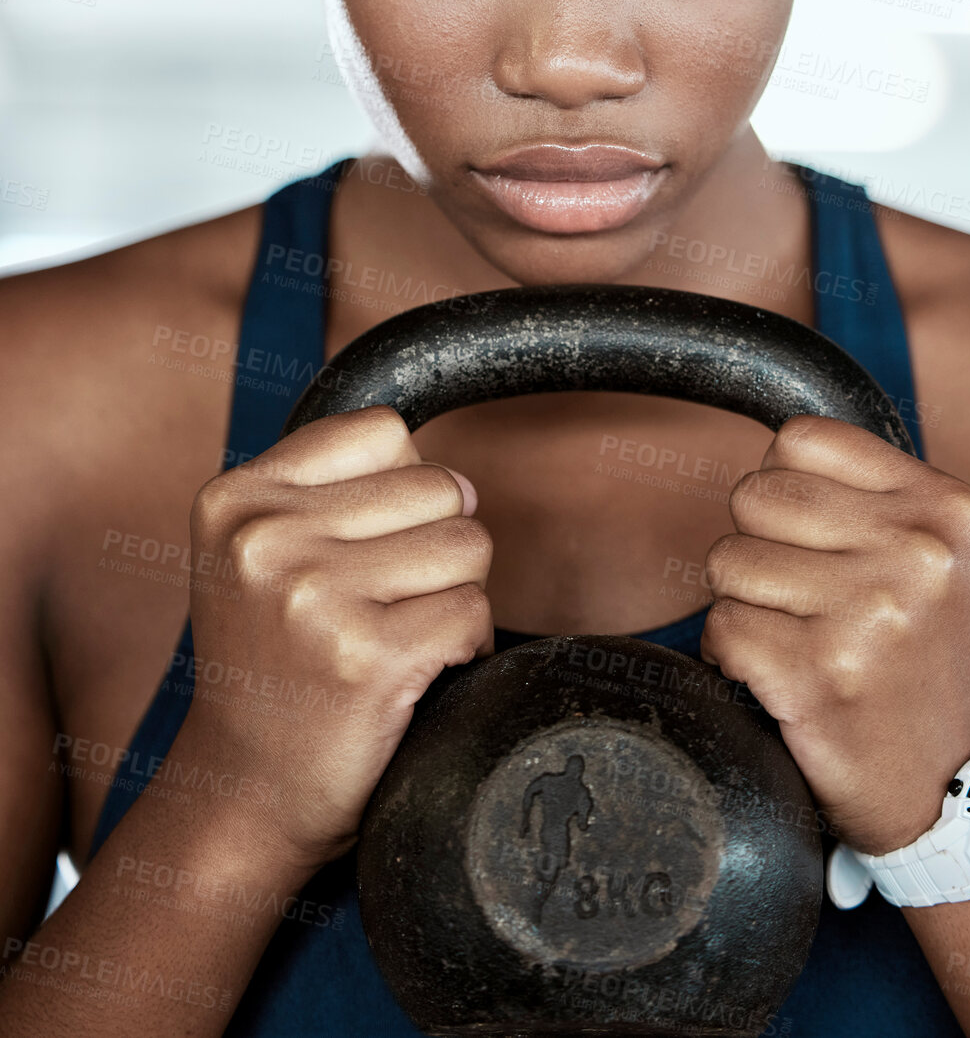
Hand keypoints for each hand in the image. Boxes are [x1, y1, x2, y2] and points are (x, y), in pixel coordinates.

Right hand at [179, 406, 492, 874]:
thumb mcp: (257, 552)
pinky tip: (414, 674)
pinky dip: (466, 646)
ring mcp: (313, 598)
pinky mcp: (367, 658)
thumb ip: (331, 487)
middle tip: (385, 604)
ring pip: (468, 545)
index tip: (366, 547)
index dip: (400, 490)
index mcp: (235, 499)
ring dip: (454, 595)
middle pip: (438, 487)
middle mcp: (265, 539)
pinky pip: (475, 612)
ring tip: (398, 634)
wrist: (244, 795)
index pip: (384, 432)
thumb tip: (460, 478)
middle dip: (436, 545)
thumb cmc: (273, 664)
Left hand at [699, 415, 969, 854]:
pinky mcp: (819, 676)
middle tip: (799, 598)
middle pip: (755, 495)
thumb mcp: (941, 557)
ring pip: (727, 560)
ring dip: (742, 602)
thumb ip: (874, 494)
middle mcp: (917, 553)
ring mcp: (870, 615)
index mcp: (947, 508)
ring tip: (795, 637)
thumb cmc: (928, 660)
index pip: (801, 439)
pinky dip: (729, 655)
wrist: (954, 789)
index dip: (785, 489)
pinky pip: (721, 627)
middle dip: (757, 545)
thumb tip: (771, 457)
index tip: (811, 539)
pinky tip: (776, 678)